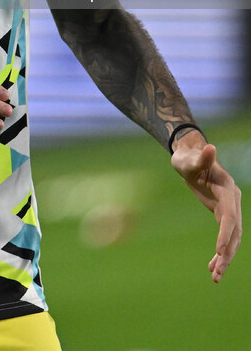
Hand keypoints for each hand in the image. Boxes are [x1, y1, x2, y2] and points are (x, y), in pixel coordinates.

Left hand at [171, 132, 241, 282]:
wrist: (190, 157)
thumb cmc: (188, 157)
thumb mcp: (190, 159)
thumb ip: (201, 158)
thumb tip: (210, 147)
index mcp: (227, 189)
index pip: (229, 215)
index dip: (225, 233)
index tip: (218, 250)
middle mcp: (232, 200)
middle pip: (234, 232)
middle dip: (227, 253)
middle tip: (216, 272)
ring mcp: (229, 208)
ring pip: (232, 238)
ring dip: (225, 257)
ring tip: (215, 277)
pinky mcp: (221, 213)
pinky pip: (225, 236)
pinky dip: (220, 252)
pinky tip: (211, 267)